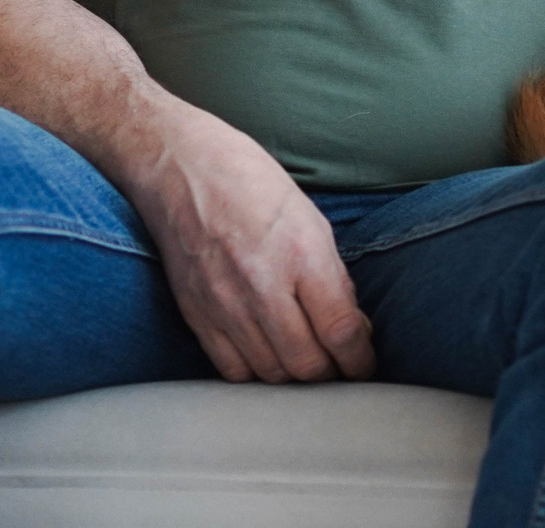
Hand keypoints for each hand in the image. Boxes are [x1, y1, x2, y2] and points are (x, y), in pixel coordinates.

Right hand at [121, 103, 374, 384]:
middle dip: (332, 373)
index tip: (365, 362)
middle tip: (342, 368)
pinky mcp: (195, 316)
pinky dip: (256, 373)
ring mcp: (224, 306)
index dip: (360, 358)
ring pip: (270, 374)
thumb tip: (350, 325)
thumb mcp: (311, 219)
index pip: (340, 331)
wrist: (180, 168)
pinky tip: (269, 360)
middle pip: (306, 364)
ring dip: (295, 377)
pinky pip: (231, 369)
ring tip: (308, 364)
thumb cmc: (252, 183)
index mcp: (301, 254)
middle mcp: (262, 286)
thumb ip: (331, 277)